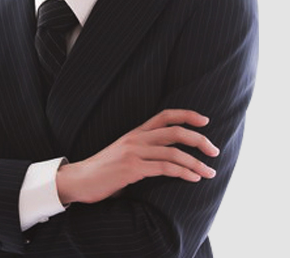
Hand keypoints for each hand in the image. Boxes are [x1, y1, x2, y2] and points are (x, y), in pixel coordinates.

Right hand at [56, 109, 219, 204]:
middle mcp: (136, 138)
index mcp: (135, 132)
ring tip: (210, 171)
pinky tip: (193, 178)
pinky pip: (164, 168)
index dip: (187, 115)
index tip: (205, 120)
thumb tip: (167, 158)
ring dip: (196, 162)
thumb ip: (143, 151)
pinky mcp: (131, 168)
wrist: (79, 179)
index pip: (165, 115)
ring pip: (173, 152)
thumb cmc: (103, 170)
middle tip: (215, 150)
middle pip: (175, 131)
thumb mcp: (124, 153)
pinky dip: (183, 172)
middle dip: (199, 140)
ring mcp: (134, 152)